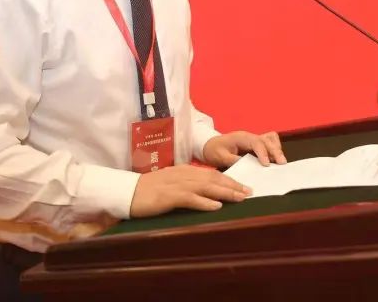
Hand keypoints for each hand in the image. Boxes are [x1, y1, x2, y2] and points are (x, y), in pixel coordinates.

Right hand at [129, 165, 251, 217]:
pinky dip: (205, 202)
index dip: (229, 180)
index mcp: (185, 170)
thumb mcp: (172, 183)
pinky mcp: (169, 196)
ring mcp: (177, 184)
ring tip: (240, 198)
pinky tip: (216, 206)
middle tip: (249, 192)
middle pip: (214, 179)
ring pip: (207, 187)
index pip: (212, 174)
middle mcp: (184, 175)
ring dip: (225, 192)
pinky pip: (191, 199)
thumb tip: (206, 192)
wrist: (128, 191)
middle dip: (233, 185)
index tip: (243, 186)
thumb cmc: (149, 190)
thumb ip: (188, 184)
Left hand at [203, 131, 287, 167]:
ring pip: (270, 138)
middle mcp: (250, 136)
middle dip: (275, 151)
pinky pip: (269, 140)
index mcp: (241, 138)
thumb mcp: (221, 157)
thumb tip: (247, 167)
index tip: (267, 164)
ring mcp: (253, 138)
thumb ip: (234, 161)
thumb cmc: (214, 150)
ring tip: (280, 162)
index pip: (256, 143)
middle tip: (282, 163)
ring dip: (277, 149)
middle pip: (267, 140)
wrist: (210, 145)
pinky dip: (274, 147)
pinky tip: (275, 158)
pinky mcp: (255, 143)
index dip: (263, 153)